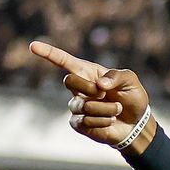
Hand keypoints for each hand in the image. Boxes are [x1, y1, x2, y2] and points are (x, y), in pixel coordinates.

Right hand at [29, 41, 156, 153]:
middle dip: (89, 88)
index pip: (63, 61)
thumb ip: (117, 76)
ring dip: (106, 108)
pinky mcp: (78, 123)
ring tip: (117, 109)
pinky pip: (85, 121)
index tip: (33, 46)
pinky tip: (110, 121)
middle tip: (105, 93)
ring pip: (83, 106)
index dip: (48, 53)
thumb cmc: (132, 97)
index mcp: (87, 72)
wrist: (136, 123)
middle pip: (69, 81)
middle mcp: (78, 88)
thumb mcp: (130, 81)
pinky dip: (103, 121)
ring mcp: (76, 106)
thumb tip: (99, 84)